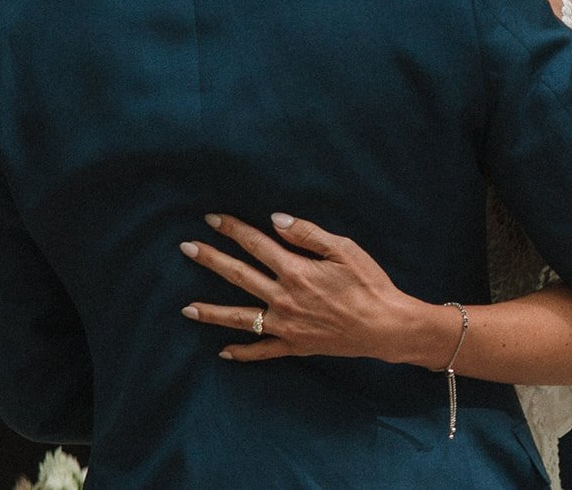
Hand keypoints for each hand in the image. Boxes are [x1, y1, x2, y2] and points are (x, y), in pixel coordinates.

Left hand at [180, 213, 448, 367]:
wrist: (385, 326)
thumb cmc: (369, 284)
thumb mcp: (345, 249)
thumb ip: (308, 234)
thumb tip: (276, 220)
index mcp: (295, 270)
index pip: (255, 244)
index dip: (233, 230)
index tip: (212, 219)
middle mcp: (283, 298)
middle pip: (238, 275)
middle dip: (211, 260)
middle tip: (187, 248)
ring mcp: (286, 325)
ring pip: (241, 318)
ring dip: (212, 312)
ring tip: (186, 308)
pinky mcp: (295, 345)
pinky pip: (263, 351)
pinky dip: (243, 352)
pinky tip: (224, 352)